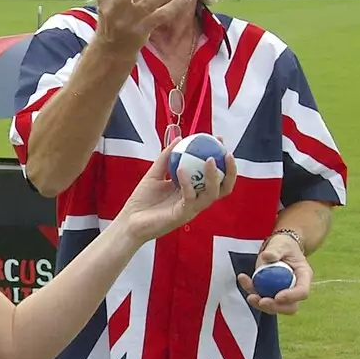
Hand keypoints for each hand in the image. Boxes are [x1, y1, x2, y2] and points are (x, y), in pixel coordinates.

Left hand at [112, 142, 235, 243]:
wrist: (129, 221)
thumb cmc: (142, 200)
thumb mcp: (155, 173)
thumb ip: (166, 157)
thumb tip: (179, 137)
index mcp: (194, 190)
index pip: (215, 175)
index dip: (222, 159)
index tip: (220, 140)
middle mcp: (197, 200)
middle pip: (223, 187)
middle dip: (230, 170)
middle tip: (227, 153)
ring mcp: (191, 209)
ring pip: (212, 194)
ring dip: (214, 176)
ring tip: (210, 159)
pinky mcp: (182, 216)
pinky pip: (189, 198)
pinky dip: (187, 182)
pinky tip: (181, 169)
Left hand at [238, 233, 312, 314]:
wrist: (279, 248)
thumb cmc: (284, 245)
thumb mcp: (281, 244)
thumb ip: (275, 251)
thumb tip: (267, 256)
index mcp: (304, 276)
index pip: (302, 292)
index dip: (291, 297)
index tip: (277, 296)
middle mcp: (295, 289)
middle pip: (290, 307)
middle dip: (275, 307)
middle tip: (261, 301)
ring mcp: (283, 293)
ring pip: (275, 307)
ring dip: (260, 304)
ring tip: (249, 296)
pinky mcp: (270, 293)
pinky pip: (261, 298)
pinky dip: (251, 291)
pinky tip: (242, 278)